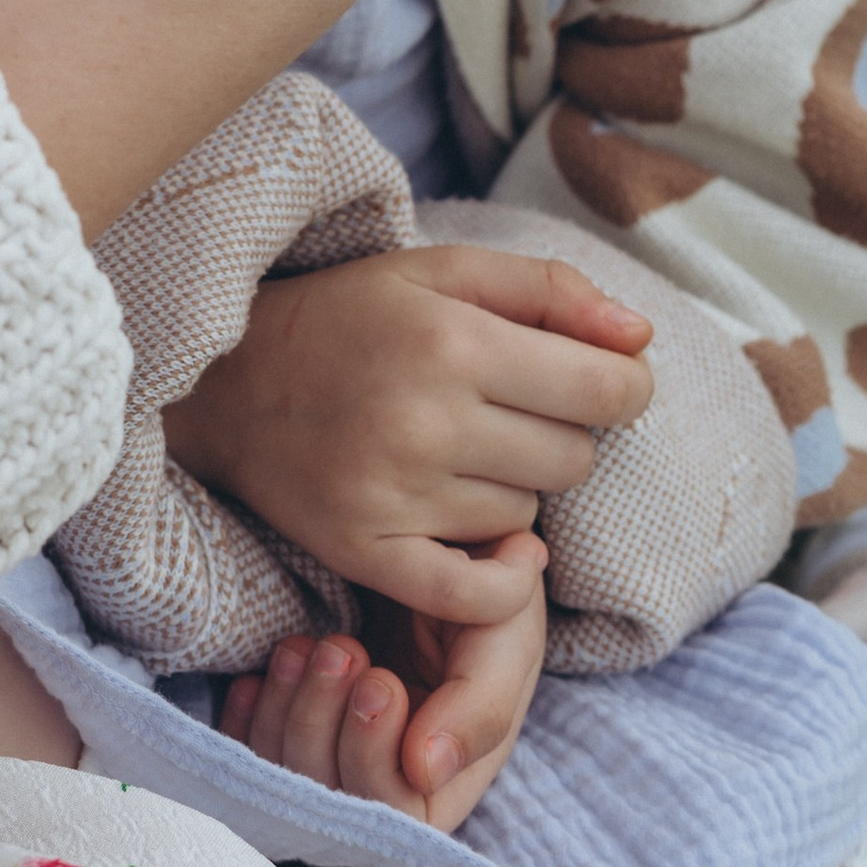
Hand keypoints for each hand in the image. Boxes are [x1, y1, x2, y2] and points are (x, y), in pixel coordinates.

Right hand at [166, 244, 654, 623]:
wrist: (224, 382)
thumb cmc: (348, 318)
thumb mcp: (440, 273)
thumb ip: (549, 290)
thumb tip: (641, 335)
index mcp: (451, 339)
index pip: (606, 390)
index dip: (625, 388)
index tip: (603, 384)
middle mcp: (426, 419)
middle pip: (572, 459)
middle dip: (560, 435)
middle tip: (508, 413)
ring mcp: (394, 493)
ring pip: (526, 517)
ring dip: (511, 490)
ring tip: (457, 454)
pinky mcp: (366, 550)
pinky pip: (477, 593)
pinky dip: (502, 577)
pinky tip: (491, 544)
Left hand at [218, 534, 548, 831]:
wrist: (434, 542)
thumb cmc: (483, 592)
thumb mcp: (504, 636)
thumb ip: (481, 707)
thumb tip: (425, 771)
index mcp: (445, 774)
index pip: (395, 813)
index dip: (373, 758)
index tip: (380, 680)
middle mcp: (387, 773)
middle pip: (329, 799)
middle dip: (322, 722)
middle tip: (340, 648)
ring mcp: (334, 747)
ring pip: (284, 773)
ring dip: (285, 709)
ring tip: (305, 646)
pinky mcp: (294, 717)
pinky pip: (249, 745)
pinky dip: (246, 715)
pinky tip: (257, 677)